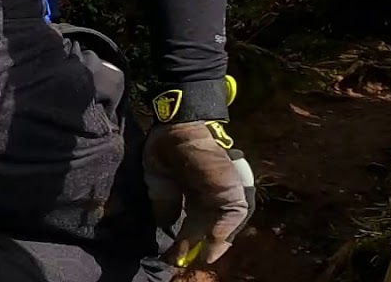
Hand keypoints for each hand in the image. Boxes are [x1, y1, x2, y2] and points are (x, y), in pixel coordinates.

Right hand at [143, 76, 254, 268]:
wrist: (179, 127)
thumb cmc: (166, 149)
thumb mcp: (158, 182)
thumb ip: (163, 204)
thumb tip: (164, 226)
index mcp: (194, 197)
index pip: (191, 226)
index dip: (181, 241)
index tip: (169, 256)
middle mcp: (210, 199)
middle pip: (206, 231)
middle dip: (194, 248)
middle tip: (181, 263)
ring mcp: (223, 196)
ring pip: (221, 228)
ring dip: (210, 246)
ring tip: (197, 261)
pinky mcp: (233, 192)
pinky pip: (231, 217)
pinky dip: (223, 234)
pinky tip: (211, 248)